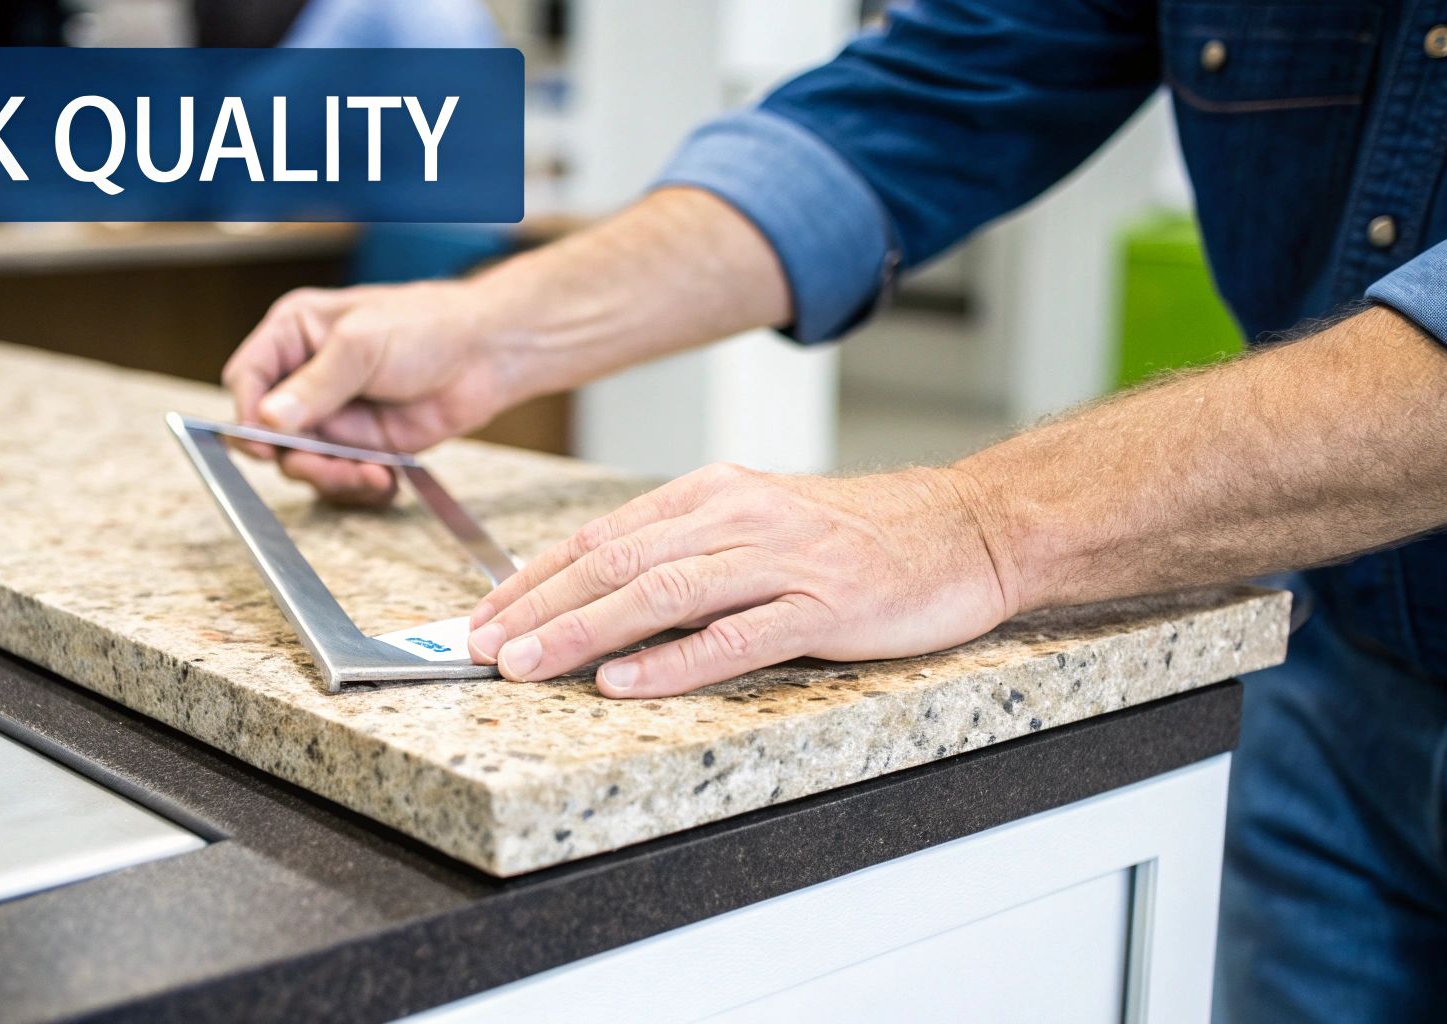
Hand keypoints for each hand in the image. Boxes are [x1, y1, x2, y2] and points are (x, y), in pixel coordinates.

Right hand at [221, 279, 526, 503]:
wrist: (485, 353)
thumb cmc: (426, 326)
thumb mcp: (361, 346)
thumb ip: (313, 385)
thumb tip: (266, 418)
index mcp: (294, 334)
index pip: (246, 378)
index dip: (245, 413)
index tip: (261, 442)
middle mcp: (306, 376)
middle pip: (268, 432)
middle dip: (297, 456)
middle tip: (329, 466)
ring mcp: (333, 414)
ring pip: (303, 461)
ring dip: (331, 476)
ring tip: (369, 475)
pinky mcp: (361, 443)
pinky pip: (340, 475)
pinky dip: (357, 484)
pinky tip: (384, 479)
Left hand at [465, 464, 1020, 697]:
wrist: (964, 530)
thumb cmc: (856, 537)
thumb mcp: (757, 523)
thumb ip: (684, 551)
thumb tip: (593, 592)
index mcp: (713, 493)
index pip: (602, 538)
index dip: (533, 579)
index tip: (483, 617)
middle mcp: (739, 517)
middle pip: (617, 563)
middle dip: (539, 608)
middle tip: (482, 649)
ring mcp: (782, 561)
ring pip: (663, 594)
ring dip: (584, 632)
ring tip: (529, 664)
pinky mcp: (825, 607)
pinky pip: (736, 637)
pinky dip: (674, 662)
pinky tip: (626, 681)